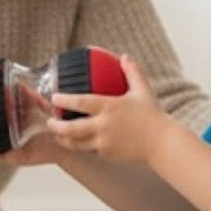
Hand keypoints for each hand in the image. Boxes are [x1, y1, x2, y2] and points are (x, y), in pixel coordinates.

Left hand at [47, 56, 164, 164]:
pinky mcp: (107, 154)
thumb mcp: (143, 90)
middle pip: (71, 128)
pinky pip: (89, 151)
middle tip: (49, 122)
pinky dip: (81, 147)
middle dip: (56, 126)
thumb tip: (125, 56)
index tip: (54, 97)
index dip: (64, 100)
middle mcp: (104, 126)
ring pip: (76, 144)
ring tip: (57, 135)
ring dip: (64, 140)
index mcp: (110, 107)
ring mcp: (104, 142)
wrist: (162, 143)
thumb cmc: (153, 116)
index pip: (81, 102)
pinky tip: (77, 143)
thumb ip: (132, 72)